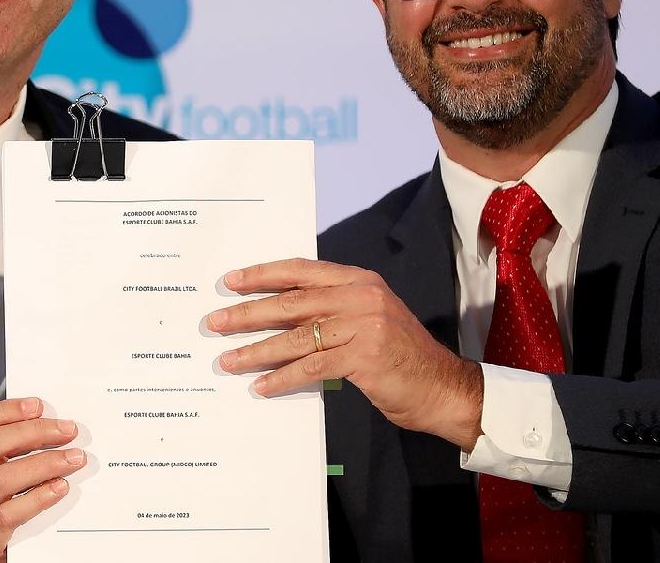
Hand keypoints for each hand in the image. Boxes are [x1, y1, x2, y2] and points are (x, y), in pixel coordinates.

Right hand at [0, 396, 84, 562]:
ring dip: (43, 464)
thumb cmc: (5, 507)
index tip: (38, 405)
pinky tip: (59, 489)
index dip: (5, 411)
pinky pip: (8, 514)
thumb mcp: (3, 473)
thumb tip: (53, 423)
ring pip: (2, 478)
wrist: (3, 556)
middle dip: (34, 433)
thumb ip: (17, 449)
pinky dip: (37, 498)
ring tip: (72, 459)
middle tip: (67, 431)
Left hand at [209, 258, 484, 448]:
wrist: (444, 388)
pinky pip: (312, 366)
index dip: (263, 275)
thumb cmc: (401, 357)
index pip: (301, 270)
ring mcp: (364, 325)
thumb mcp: (368, 321)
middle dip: (248, 312)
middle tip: (215, 322)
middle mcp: (361, 296)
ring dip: (257, 349)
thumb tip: (279, 318)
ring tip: (228, 359)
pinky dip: (283, 377)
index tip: (231, 282)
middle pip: (292, 301)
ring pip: (297, 336)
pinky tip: (262, 386)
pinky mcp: (365, 356)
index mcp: (359, 281)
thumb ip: (332, 312)